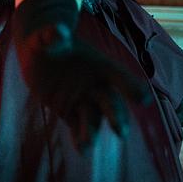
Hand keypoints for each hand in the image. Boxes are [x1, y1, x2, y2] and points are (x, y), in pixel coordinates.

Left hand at [16, 30, 150, 150]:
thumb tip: (57, 32)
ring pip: (93, 118)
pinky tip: (80, 149)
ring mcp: (83, 99)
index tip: (143, 99)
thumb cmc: (49, 41)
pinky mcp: (69, 111)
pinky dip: (79, 137)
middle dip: (115, 116)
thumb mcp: (47, 36)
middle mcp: (96, 85)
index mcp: (99, 65)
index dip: (131, 86)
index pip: (119, 76)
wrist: (38, 51)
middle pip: (110, 102)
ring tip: (87, 144)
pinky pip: (77, 126)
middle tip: (120, 131)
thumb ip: (53, 35)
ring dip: (92, 131)